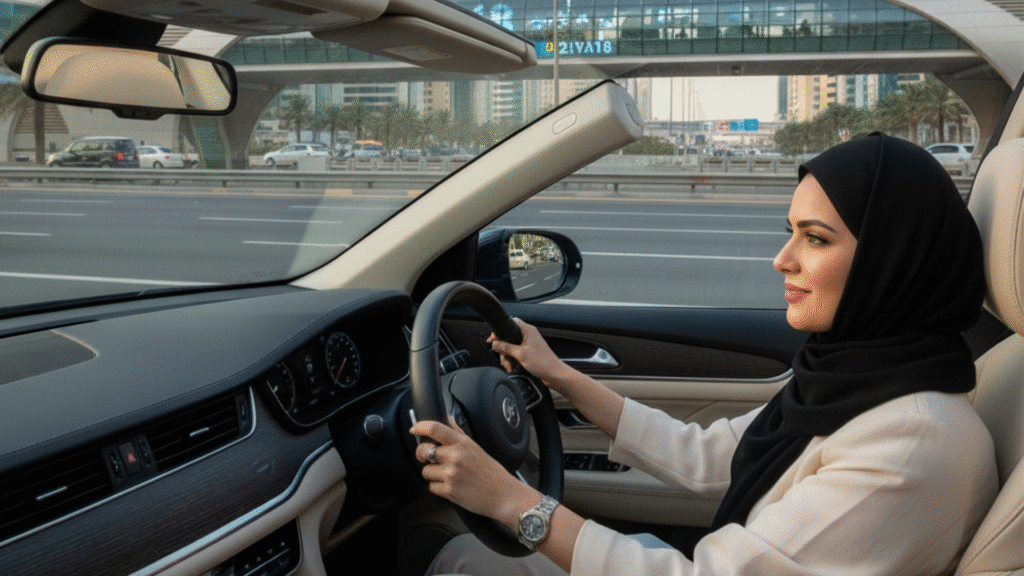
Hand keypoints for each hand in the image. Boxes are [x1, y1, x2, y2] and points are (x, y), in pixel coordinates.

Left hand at [410, 418, 537, 526]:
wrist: (502, 495)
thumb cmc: (491, 472)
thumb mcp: (476, 447)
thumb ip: (458, 433)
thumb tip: (447, 419)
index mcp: (462, 443)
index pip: (435, 429)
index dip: (420, 427)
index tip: (414, 429)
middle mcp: (455, 457)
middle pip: (423, 450)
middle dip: (422, 455)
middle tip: (429, 458)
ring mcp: (451, 474)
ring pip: (425, 471)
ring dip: (432, 475)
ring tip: (447, 476)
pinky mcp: (448, 491)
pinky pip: (431, 487)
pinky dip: (438, 488)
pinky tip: (451, 486)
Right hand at [487, 318, 568, 385]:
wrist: (554, 374)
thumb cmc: (543, 363)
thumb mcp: (521, 354)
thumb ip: (506, 347)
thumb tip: (495, 344)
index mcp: (528, 330)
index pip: (511, 322)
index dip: (501, 330)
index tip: (493, 339)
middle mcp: (528, 335)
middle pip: (509, 337)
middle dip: (503, 349)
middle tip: (502, 358)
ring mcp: (529, 344)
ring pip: (511, 347)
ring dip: (507, 357)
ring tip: (508, 366)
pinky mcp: (529, 353)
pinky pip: (516, 353)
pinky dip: (512, 360)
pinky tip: (512, 367)